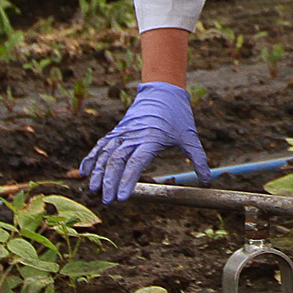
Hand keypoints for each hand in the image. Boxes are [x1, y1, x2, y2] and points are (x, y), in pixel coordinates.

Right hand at [78, 81, 210, 201]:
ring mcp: (123, 132)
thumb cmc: (178, 116)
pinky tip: (84, 171)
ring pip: (106, 153)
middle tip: (107, 201)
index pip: (136, 163)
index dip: (128, 180)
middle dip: (110, 182)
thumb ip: (198, 159)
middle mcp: (134, 136)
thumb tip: (207, 180)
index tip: (123, 197)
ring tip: (93, 190)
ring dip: (98, 172)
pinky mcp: (117, 131)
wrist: (163, 91)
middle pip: (117, 161)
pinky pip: (102, 145)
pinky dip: (92, 157)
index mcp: (151, 139)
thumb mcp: (189, 137)